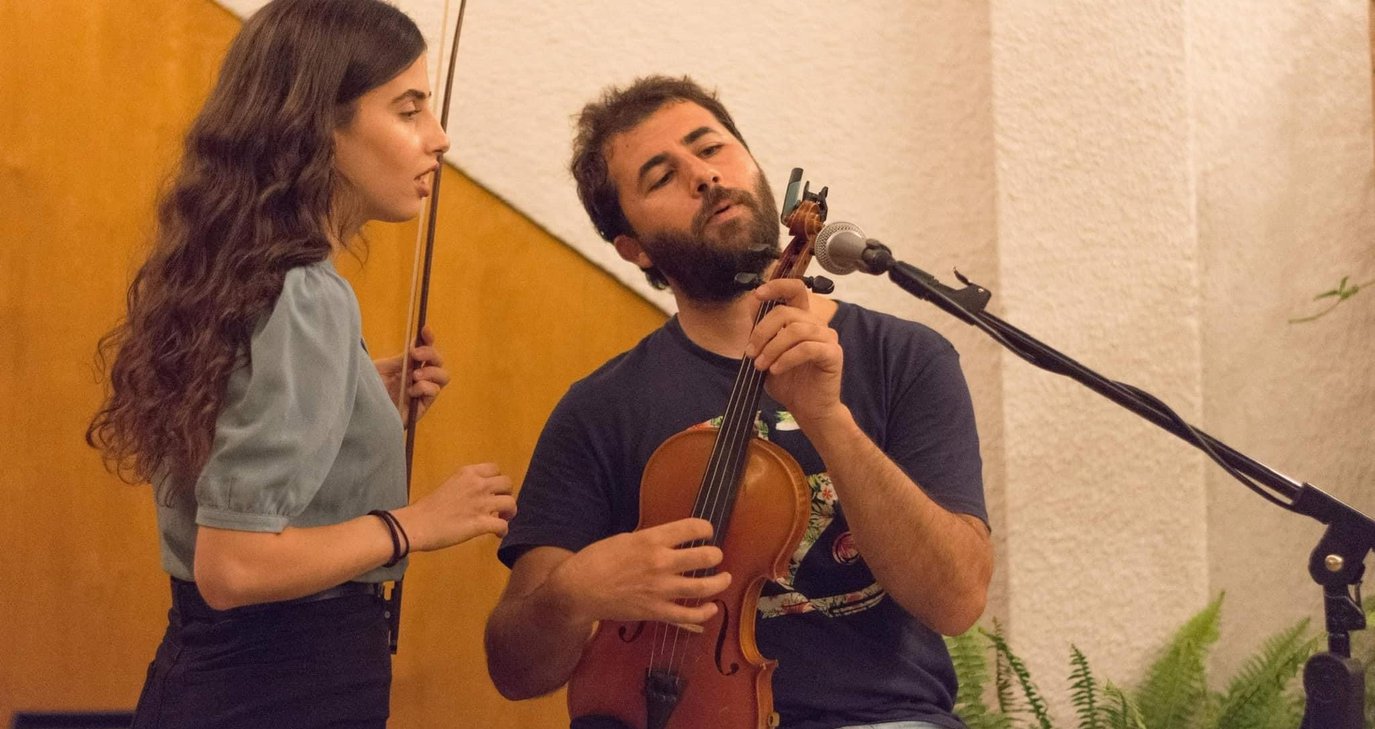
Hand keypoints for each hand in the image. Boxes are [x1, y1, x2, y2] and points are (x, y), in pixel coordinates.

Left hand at [375, 325, 449, 425]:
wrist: (362, 414)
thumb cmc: (368, 392)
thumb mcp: (381, 370)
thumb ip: (400, 359)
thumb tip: (415, 345)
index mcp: (407, 366)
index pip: (425, 349)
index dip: (428, 338)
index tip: (425, 329)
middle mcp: (418, 378)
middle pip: (438, 361)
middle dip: (431, 353)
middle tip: (415, 354)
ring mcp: (421, 392)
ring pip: (443, 376)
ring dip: (431, 372)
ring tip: (415, 375)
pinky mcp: (421, 407)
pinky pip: (434, 392)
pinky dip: (426, 387)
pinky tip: (411, 390)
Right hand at [393, 463, 515, 551]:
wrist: (417, 524)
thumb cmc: (427, 507)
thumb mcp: (449, 486)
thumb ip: (465, 487)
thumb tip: (474, 497)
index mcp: (468, 473)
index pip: (495, 468)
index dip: (497, 481)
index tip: (492, 490)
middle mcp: (478, 484)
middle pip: (507, 483)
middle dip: (506, 494)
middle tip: (499, 505)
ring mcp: (481, 503)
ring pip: (511, 503)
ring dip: (509, 512)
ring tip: (502, 519)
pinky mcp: (481, 523)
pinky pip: (503, 525)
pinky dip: (503, 531)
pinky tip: (497, 534)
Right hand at [549, 518, 730, 625]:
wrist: (579, 590)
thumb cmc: (597, 559)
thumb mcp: (625, 539)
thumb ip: (650, 540)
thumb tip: (669, 541)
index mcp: (651, 539)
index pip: (692, 528)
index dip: (705, 528)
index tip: (707, 530)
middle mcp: (661, 562)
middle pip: (705, 557)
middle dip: (715, 555)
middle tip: (715, 556)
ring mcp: (661, 589)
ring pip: (704, 587)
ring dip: (720, 582)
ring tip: (725, 578)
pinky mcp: (657, 611)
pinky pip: (689, 615)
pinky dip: (705, 613)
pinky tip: (711, 608)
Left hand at [746, 279, 844, 425]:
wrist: (807, 409)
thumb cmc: (788, 381)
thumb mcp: (766, 353)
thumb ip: (760, 330)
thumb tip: (751, 303)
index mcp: (802, 319)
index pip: (795, 289)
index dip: (777, 286)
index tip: (758, 294)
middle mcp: (816, 324)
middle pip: (787, 312)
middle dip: (763, 332)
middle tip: (751, 353)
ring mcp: (827, 337)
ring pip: (796, 330)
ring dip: (772, 348)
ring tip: (761, 365)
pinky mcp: (833, 354)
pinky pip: (807, 348)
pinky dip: (786, 358)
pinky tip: (776, 370)